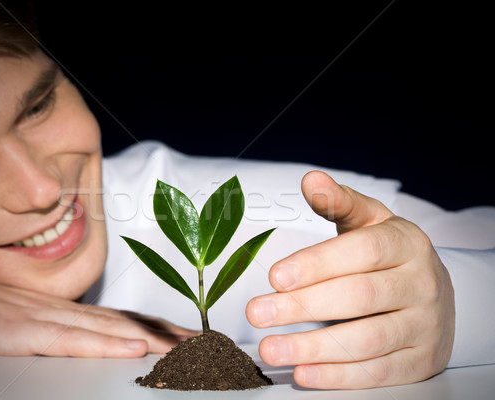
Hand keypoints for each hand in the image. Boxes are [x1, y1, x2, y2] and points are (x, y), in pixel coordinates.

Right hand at [0, 262, 194, 356]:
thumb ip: (49, 334)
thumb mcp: (12, 323)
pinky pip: (69, 338)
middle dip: (169, 336)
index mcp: (56, 309)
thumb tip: (82, 345)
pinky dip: (106, 343)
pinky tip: (133, 348)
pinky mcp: (16, 333)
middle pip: (124, 322)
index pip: (118, 319)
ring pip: (108, 328)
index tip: (189, 338)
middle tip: (208, 345)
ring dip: (152, 338)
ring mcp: (38, 318)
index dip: (157, 328)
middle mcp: (56, 309)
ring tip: (190, 349)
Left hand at [246, 171, 454, 388]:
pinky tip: (303, 373)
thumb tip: (311, 180)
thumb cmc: (389, 254)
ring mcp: (424, 325)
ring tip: (271, 348)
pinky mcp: (420, 361)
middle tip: (258, 313)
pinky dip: (338, 376)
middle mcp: (421, 283)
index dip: (318, 264)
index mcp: (406, 243)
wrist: (433, 292)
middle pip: (359, 296)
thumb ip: (339, 203)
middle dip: (303, 306)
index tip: (276, 276)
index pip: (362, 252)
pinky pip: (377, 372)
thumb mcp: (370, 221)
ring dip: (314, 348)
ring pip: (367, 340)